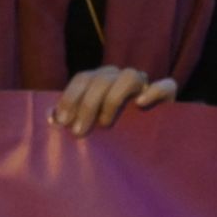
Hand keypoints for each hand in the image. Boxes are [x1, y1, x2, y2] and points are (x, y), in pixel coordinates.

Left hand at [50, 66, 176, 136]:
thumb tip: (50, 118)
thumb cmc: (111, 130)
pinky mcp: (167, 94)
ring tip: (105, 123)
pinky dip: (154, 91)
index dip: (70, 97)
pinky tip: (140, 104)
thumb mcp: (89, 122)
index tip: (62, 121)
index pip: (83, 78)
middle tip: (79, 132)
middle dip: (87, 104)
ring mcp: (144, 83)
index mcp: (101, 79)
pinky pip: (165, 85)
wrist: (147, 139)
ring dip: (113, 99)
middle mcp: (120, 76)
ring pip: (129, 76)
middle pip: (102, 78)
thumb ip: (72, 117)